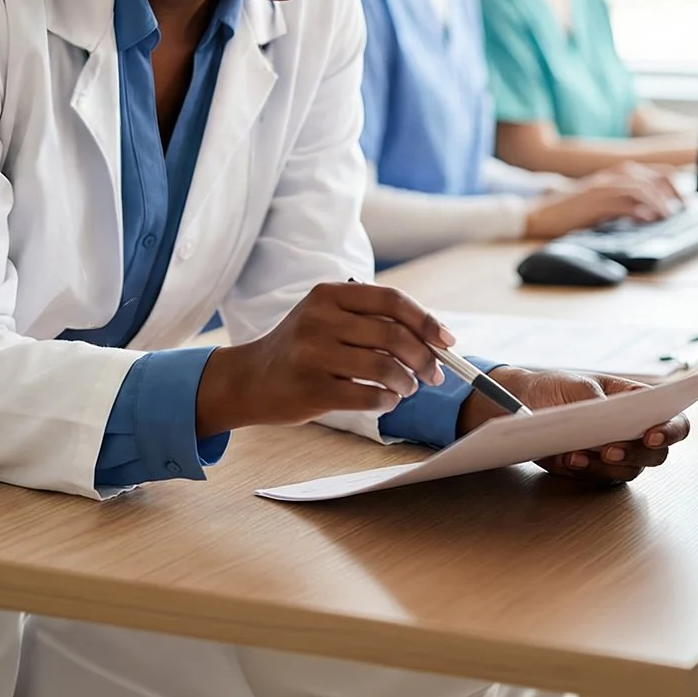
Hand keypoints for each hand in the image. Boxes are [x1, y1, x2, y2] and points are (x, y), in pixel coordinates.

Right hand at [197, 282, 451, 433]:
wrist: (250, 380)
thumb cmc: (301, 350)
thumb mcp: (327, 318)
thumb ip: (371, 320)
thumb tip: (434, 337)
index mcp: (328, 295)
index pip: (391, 300)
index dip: (426, 321)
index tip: (447, 341)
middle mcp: (319, 319)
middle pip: (394, 336)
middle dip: (424, 358)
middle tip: (433, 374)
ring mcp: (313, 354)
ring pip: (384, 368)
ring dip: (407, 382)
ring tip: (408, 388)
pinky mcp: (311, 388)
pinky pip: (368, 396)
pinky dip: (387, 401)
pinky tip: (386, 401)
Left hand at [457, 368, 689, 484]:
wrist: (522, 404)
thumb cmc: (557, 388)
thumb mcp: (579, 386)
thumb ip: (600, 404)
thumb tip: (612, 425)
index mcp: (639, 404)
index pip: (673, 420)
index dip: (670, 430)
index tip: (652, 435)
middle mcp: (634, 433)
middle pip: (655, 454)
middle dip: (635, 454)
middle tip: (611, 450)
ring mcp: (616, 455)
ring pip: (628, 471)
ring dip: (606, 466)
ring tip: (581, 454)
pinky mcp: (593, 471)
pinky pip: (599, 479)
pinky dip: (585, 471)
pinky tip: (570, 459)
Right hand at [524, 165, 678, 238]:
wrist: (537, 215)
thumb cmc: (569, 214)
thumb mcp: (601, 206)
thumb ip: (623, 205)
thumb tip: (649, 214)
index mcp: (613, 176)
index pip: (652, 172)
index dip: (672, 185)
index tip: (683, 202)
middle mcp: (609, 177)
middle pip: (650, 177)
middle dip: (671, 192)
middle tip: (681, 209)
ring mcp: (600, 188)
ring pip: (638, 188)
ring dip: (658, 201)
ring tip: (668, 215)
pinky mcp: (592, 203)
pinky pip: (621, 202)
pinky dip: (637, 209)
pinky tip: (647, 218)